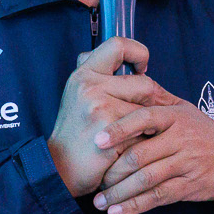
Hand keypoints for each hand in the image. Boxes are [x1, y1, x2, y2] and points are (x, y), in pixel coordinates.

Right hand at [47, 38, 173, 196]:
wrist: (61, 168)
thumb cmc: (76, 133)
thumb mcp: (79, 95)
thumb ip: (99, 75)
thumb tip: (128, 59)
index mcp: (84, 74)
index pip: (118, 45)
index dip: (138, 53)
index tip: (141, 69)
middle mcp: (89, 86)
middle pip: (145, 83)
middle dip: (153, 103)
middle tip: (148, 115)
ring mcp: (100, 107)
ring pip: (148, 110)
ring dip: (149, 125)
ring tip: (138, 134)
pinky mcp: (110, 130)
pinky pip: (144, 131)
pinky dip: (144, 142)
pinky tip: (132, 148)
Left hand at [91, 101, 213, 213]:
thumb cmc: (206, 134)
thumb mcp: (186, 110)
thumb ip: (157, 102)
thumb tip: (123, 87)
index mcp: (175, 116)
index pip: (143, 118)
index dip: (118, 129)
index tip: (97, 141)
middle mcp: (181, 137)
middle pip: (139, 155)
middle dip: (112, 171)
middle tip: (93, 180)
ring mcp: (187, 162)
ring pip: (146, 179)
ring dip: (119, 193)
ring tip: (100, 201)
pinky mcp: (191, 185)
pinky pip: (158, 197)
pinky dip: (135, 206)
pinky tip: (118, 212)